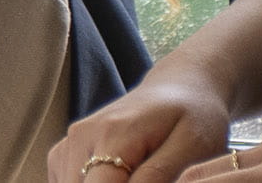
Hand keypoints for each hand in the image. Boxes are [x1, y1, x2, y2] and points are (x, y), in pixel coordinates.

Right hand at [47, 70, 238, 182]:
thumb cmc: (194, 115)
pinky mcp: (67, 150)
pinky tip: (117, 180)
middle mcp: (82, 135)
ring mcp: (71, 141)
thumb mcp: (191, 146)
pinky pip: (67, 182)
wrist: (180, 87)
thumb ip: (157, 175)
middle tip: (148, 181)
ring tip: (138, 178)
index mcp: (112, 134)